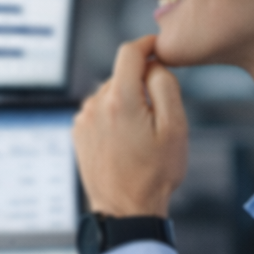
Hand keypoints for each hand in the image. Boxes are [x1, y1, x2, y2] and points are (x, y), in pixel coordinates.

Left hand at [75, 35, 188, 216]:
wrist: (126, 209)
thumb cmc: (155, 174)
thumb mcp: (176, 127)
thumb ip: (166, 86)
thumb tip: (153, 64)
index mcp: (120, 100)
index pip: (129, 52)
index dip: (146, 44)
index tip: (158, 46)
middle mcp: (95, 105)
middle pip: (122, 74)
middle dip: (141, 83)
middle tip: (159, 114)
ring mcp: (83, 119)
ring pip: (111, 93)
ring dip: (128, 102)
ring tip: (142, 135)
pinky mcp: (78, 132)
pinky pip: (100, 111)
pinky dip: (114, 116)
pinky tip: (125, 141)